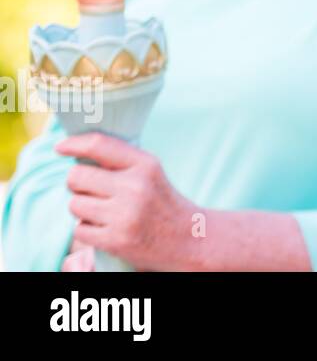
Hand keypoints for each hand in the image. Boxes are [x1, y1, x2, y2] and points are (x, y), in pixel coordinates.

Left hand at [55, 133, 205, 271]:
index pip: (99, 145)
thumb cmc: (162, 201)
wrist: (187, 238)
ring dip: (82, 209)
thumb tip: (78, 150)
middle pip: (76, 176)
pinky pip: (79, 229)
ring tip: (103, 211)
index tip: (60, 147)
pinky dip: (88, 230)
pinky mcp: (115, 240)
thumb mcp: (151, 172)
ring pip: (74, 204)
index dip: (74, 144)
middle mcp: (134, 187)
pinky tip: (106, 228)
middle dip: (77, 183)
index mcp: (145, 165)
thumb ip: (120, 160)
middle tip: (91, 189)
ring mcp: (124, 215)